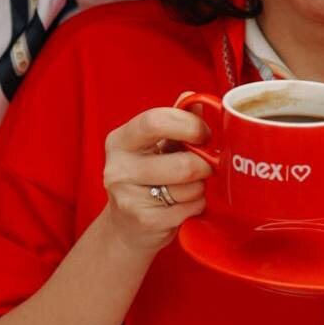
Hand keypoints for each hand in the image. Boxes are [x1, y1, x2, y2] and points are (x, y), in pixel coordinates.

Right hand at [102, 105, 211, 255]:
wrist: (127, 226)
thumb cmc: (147, 178)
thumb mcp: (156, 145)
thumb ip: (175, 121)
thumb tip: (195, 98)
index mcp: (120, 140)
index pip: (155, 121)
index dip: (189, 125)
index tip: (205, 134)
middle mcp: (118, 168)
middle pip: (182, 163)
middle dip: (204, 165)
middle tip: (205, 166)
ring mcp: (128, 197)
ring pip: (188, 188)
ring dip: (199, 187)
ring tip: (189, 187)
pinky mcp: (144, 221)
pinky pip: (189, 208)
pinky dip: (196, 205)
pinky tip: (184, 204)